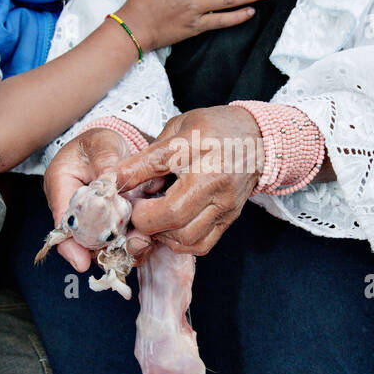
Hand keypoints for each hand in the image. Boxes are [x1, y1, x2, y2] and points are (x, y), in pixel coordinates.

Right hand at [43, 127, 135, 270]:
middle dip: (101, 250)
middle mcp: (72, 208)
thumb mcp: (102, 145)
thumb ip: (106, 163)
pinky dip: (130, 242)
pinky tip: (146, 242)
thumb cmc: (100, 143)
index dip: (71, 244)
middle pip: (81, 239)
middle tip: (123, 253)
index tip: (83, 261)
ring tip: (140, 246)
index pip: (62, 221)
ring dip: (120, 248)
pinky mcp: (108, 223)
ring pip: (101, 243)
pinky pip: (116, 239)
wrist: (110, 146)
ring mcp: (90, 219)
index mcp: (61, 186)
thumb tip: (110, 183)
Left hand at [110, 106, 264, 256]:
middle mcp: (215, 181)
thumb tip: (119, 181)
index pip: (159, 168)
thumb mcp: (178, 129)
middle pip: (173, 216)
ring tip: (153, 219)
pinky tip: (170, 229)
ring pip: (186, 237)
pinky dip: (180, 243)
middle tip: (135, 210)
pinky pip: (201, 245)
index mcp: (198, 150)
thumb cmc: (213, 129)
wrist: (256, 138)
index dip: (131, 185)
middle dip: (145, 219)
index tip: (116, 191)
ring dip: (161, 234)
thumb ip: (149, 157)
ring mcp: (225, 203)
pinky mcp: (230, 218)